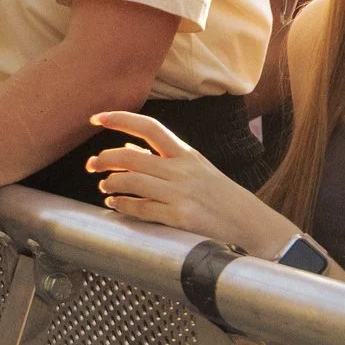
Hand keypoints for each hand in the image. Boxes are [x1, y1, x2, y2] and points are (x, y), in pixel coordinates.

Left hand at [88, 110, 292, 253]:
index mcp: (187, 154)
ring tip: (103, 186)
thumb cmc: (223, 198)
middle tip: (90, 164)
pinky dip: (123, 204)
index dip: (120, 119)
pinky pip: (142, 208)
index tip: (97, 118)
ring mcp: (181, 194)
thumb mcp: (197, 170)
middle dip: (104, 159)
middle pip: (132, 156)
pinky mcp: (180, 218)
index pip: (149, 126)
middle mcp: (182, 170)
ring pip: (132, 181)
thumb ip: (164, 159)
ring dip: (111, 182)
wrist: (253, 226)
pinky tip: (115, 204)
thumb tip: (128, 148)